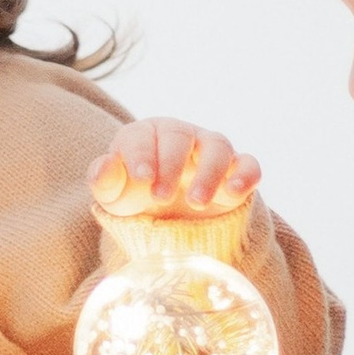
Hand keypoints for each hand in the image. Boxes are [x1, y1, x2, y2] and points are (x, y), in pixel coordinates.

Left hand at [91, 119, 260, 222]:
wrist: (168, 219)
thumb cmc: (135, 197)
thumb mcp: (114, 195)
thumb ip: (105, 181)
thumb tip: (104, 167)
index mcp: (146, 135)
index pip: (142, 136)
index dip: (141, 155)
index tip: (142, 179)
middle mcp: (181, 136)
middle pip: (179, 137)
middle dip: (171, 166)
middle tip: (161, 197)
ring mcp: (211, 151)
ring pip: (217, 147)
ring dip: (209, 173)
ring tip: (198, 202)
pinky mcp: (236, 172)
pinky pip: (248, 164)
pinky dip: (246, 174)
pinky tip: (236, 192)